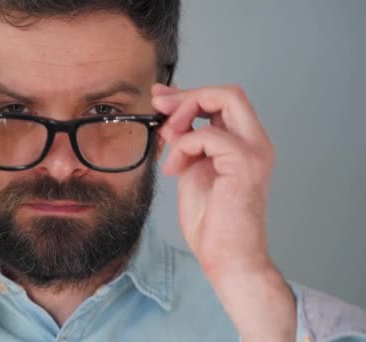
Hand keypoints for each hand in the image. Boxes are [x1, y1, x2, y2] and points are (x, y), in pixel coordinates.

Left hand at [152, 84, 273, 275]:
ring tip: (168, 144)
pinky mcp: (244, 165)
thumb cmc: (211, 219)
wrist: (226, 256)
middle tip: (160, 106)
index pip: (224, 100)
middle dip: (188, 95)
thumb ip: (184, 140)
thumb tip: (168, 114)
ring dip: (184, 116)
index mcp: (245, 143)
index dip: (190, 94)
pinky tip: (174, 168)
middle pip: (229, 92)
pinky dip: (184, 145)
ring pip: (225, 100)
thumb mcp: (190, 168)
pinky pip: (208, 135)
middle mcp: (256, 143)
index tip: (160, 99)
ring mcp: (254, 152)